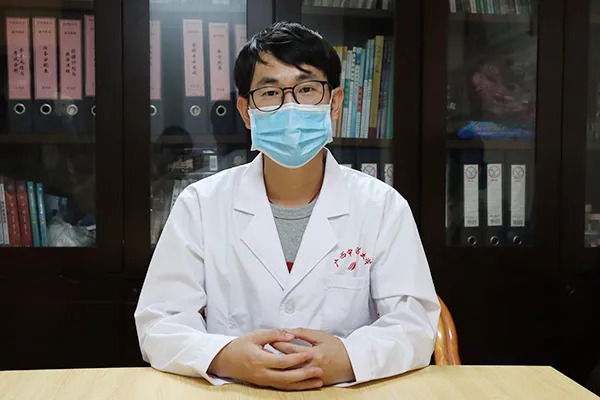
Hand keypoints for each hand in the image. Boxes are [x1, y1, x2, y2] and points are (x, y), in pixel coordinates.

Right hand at [207, 329, 323, 389]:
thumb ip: (274, 334)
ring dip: (303, 384)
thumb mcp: (256, 335)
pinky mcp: (264, 384)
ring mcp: (263, 381)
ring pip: (286, 385)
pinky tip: (305, 385)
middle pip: (287, 377)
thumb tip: (291, 335)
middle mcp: (262, 374)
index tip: (309, 353)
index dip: (296, 358)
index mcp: (259, 360)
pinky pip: (282, 387)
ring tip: (318, 381)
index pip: (282, 361)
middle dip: (304, 375)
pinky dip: (295, 387)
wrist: (225, 361)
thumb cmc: (240, 345)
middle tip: (319, 371)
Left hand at [271, 328, 354, 385]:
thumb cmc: (337, 347)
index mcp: (313, 354)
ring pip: (289, 373)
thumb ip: (303, 333)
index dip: (278, 343)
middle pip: (287, 362)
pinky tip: (279, 369)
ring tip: (269, 359)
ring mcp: (311, 377)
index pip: (290, 348)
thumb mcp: (321, 336)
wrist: (351, 364)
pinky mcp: (312, 383)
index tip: (269, 338)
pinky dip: (285, 375)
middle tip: (264, 349)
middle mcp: (310, 367)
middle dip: (274, 354)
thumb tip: (288, 331)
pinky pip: (295, 381)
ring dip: (278, 365)